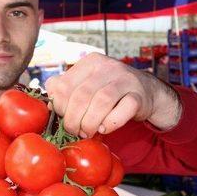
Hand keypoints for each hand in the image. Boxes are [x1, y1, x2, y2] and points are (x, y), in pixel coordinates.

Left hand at [44, 53, 181, 137]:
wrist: (146, 92)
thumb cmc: (108, 92)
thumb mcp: (86, 86)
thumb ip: (67, 93)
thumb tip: (50, 109)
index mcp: (89, 62)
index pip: (63, 85)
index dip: (59, 107)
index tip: (63, 118)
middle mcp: (107, 66)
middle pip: (81, 96)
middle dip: (73, 120)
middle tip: (75, 131)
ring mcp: (125, 79)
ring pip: (101, 102)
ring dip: (90, 123)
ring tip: (87, 133)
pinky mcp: (139, 95)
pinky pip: (123, 110)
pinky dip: (110, 123)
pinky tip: (104, 129)